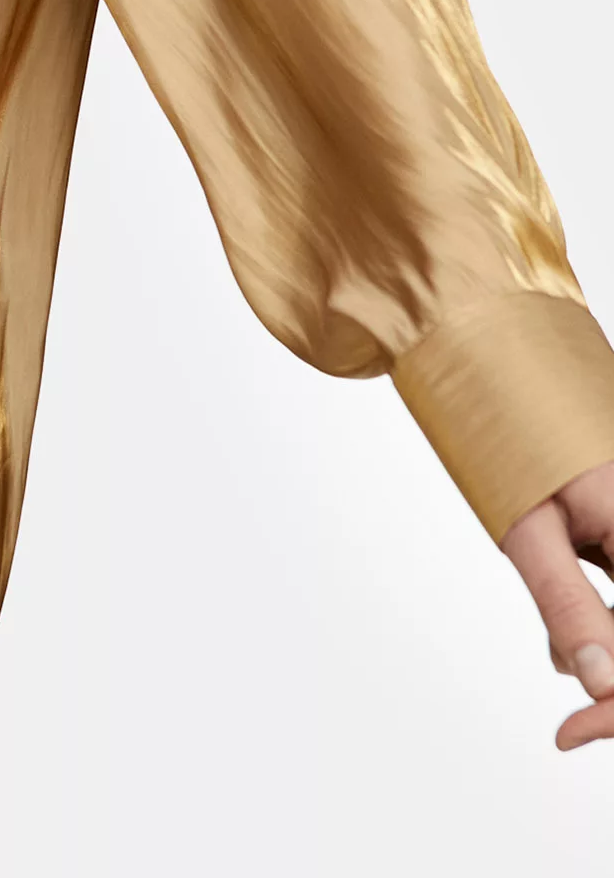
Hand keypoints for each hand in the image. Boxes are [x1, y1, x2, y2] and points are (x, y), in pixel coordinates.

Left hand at [501, 459, 613, 748]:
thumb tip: (600, 683)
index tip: (575, 730)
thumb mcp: (529, 525)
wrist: (498, 370)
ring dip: (610, 649)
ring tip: (558, 643)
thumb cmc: (509, 431)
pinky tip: (569, 626)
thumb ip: (567, 602)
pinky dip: (610, 624)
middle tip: (570, 721)